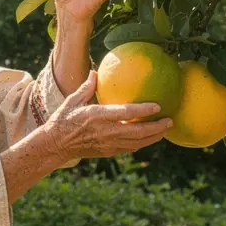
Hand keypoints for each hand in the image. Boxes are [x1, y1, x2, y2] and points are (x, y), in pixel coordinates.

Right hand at [43, 72, 172, 163]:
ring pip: (137, 142)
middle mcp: (106, 132)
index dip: (143, 110)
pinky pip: (131, 148)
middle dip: (156, 127)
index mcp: (97, 116)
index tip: (157, 106)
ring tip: (166, 129)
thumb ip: (87, 87)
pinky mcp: (109, 152)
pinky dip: (143, 142)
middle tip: (170, 120)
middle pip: (137, 132)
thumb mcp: (72, 100)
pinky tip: (151, 137)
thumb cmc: (63, 119)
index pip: (125, 113)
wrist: (56, 145)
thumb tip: (96, 73)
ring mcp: (108, 144)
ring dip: (154, 136)